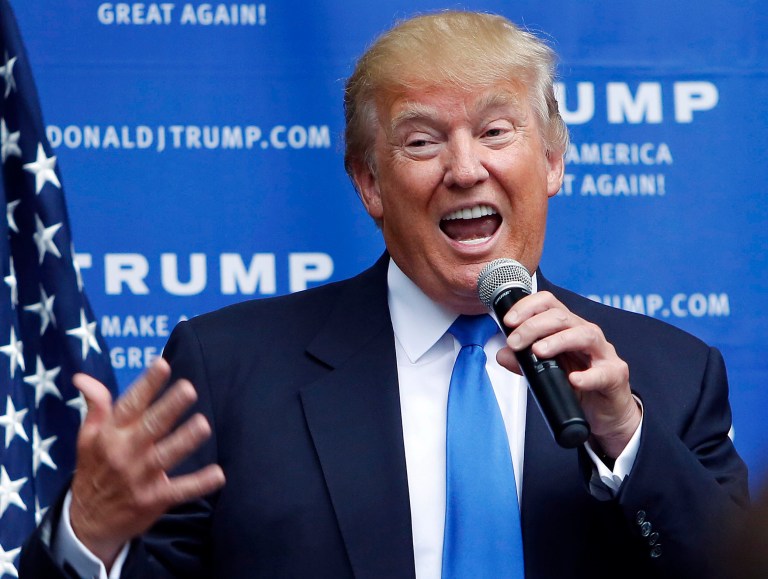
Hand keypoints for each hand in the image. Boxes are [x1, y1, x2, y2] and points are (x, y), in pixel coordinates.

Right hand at [69, 358, 225, 567]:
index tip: (162, 364)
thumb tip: (83, 377)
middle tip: (188, 389)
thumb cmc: (95, 470)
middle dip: (169, 408)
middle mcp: (124, 453)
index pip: (130, 404)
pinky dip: (199, 484)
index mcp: (110, 434)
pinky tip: (217, 474)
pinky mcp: (154, 499)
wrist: (87, 523)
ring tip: (203, 424)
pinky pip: (180, 490)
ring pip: (166, 455)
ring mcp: (139, 478)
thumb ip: (96, 406)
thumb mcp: (88, 438)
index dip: (147, 384)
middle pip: (151, 427)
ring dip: (185, 440)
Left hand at [496, 291, 640, 458]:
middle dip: (533, 326)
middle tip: (515, 342)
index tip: (509, 321)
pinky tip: (574, 380)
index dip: (527, 307)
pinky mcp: (615, 375)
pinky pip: (603, 372)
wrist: (607, 411)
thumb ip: (525, 362)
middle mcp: (586, 334)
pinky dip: (587, 376)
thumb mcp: (547, 372)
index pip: (548, 304)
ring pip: (584, 335)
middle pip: (562, 317)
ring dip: (558, 341)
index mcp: (568, 329)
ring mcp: (603, 353)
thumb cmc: (580, 384)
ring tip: (538, 351)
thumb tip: (502, 354)